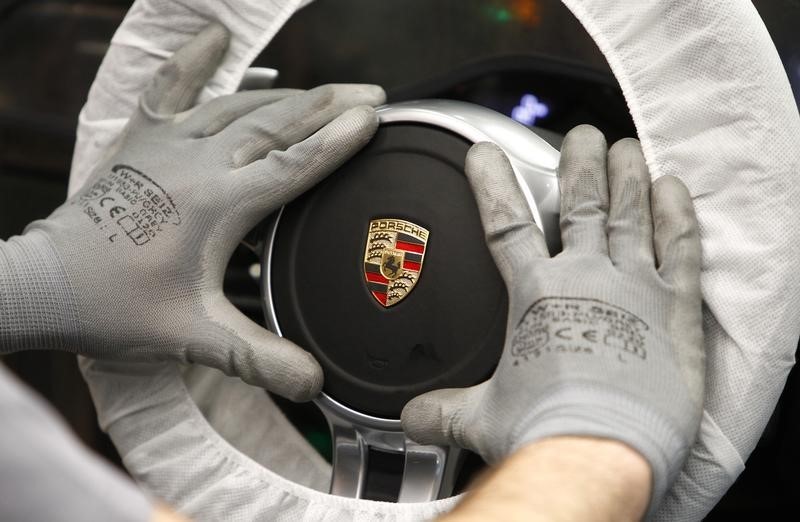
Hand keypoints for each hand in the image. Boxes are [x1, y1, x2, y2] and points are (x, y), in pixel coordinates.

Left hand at [3, 24, 384, 399]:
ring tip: (326, 90)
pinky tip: (216, 38)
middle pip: (278, 123)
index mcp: (218, 203)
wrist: (47, 285)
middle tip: (370, 95)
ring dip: (288, 94)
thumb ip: (257, 358)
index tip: (375, 118)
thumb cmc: (116, 307)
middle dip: (329, 107)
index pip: (294, 164)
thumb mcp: (193, 337)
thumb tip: (313, 382)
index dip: (339, 141)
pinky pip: (170, 88)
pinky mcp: (143, 141)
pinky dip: (194, 61)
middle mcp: (198, 163)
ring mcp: (168, 145)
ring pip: (240, 105)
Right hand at [401, 126, 703, 510]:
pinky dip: (678, 216)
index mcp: (536, 294)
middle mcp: (586, 277)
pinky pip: (680, 249)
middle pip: (583, 203)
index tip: (484, 153)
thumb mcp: (483, 418)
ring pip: (632, 214)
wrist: (601, 452)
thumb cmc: (543, 431)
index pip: (507, 223)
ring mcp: (634, 287)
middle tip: (584, 136)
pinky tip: (674, 189)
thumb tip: (409, 419)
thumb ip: (445, 410)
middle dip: (581, 164)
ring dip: (628, 177)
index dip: (492, 183)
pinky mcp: (674, 308)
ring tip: (626, 149)